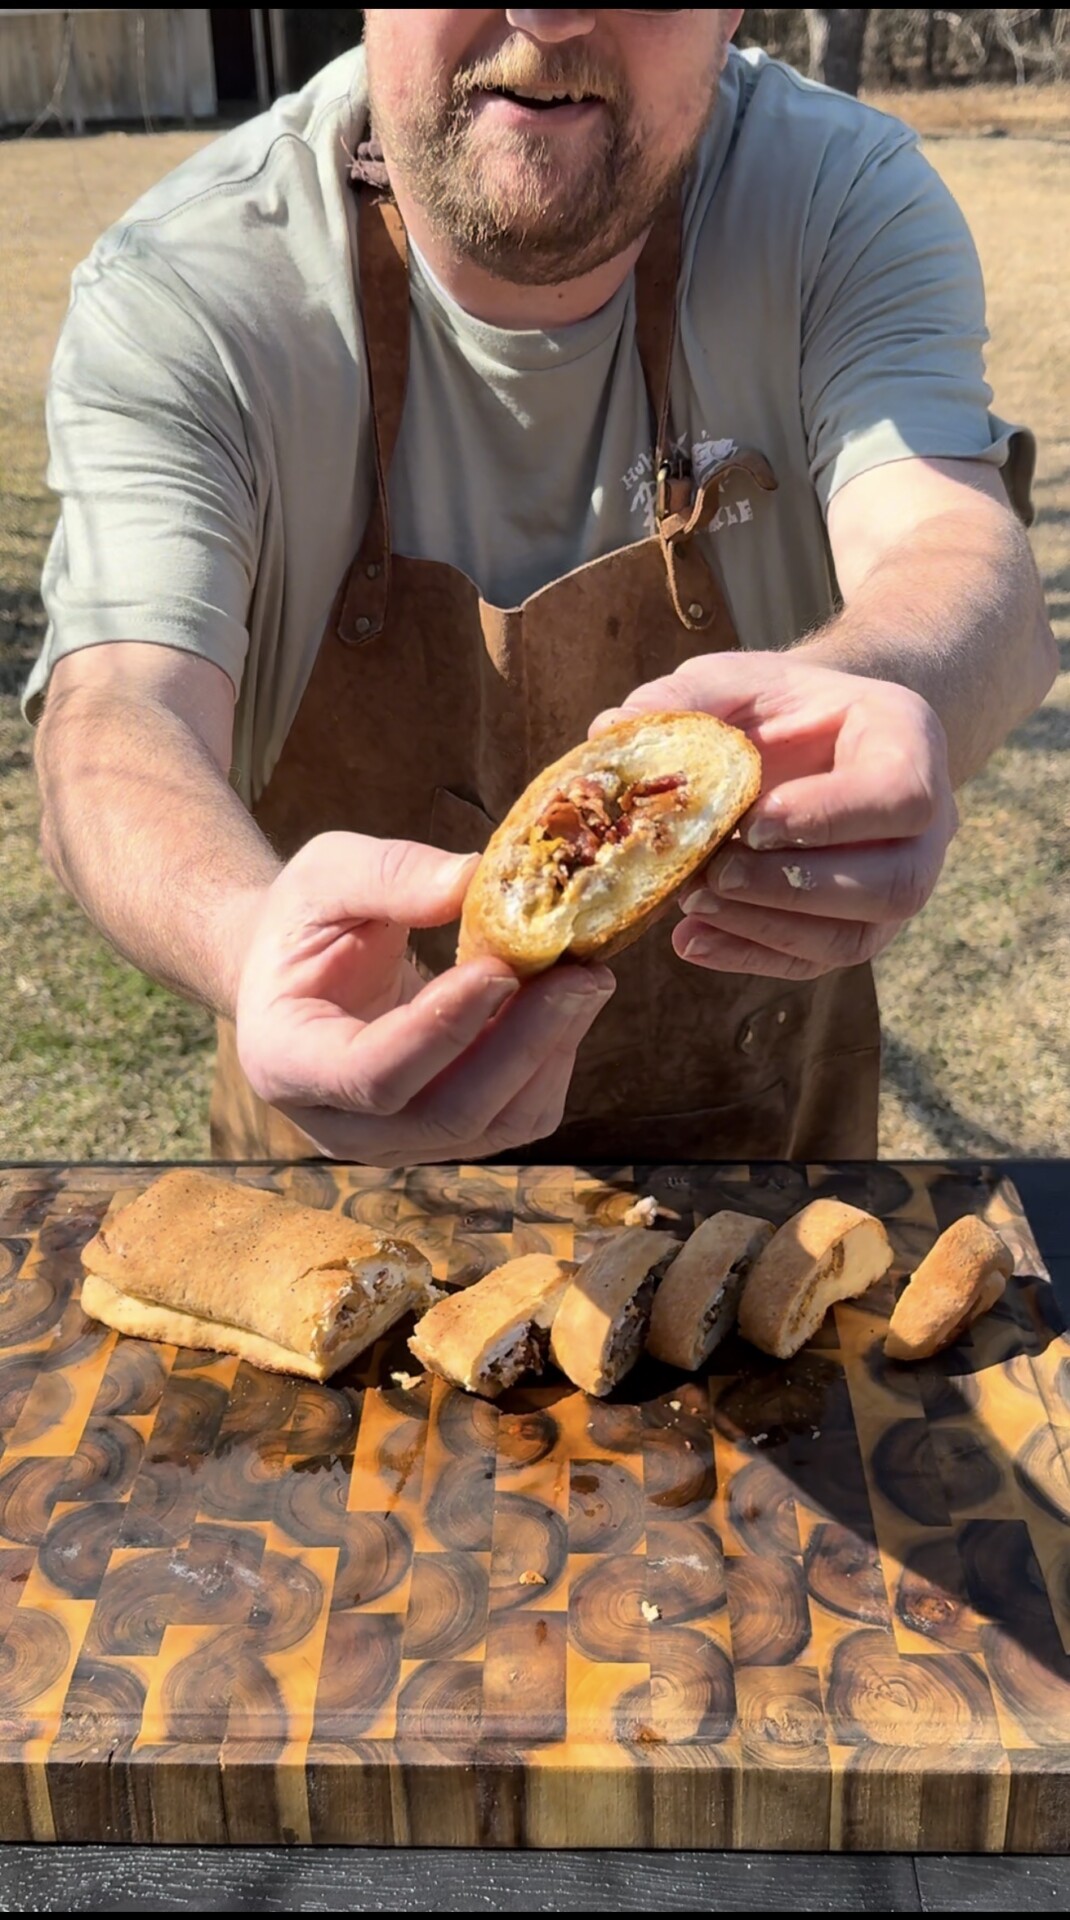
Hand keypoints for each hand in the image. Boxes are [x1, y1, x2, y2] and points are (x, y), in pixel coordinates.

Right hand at [235, 832, 614, 1163]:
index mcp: (287, 1060)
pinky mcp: (445, 1136)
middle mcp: (339, 1125)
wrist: (300, 972)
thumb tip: (472, 880)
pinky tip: (565, 1003)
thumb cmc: (304, 921)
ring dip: (550, 1054)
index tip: (501, 968)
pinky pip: (515, 1119)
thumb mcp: (324, 875)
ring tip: (586, 978)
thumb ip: (387, 875)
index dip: (441, 1030)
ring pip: (492, 1126)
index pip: (370, 1075)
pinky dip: (551, 1062)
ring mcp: (395, 1142)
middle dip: (522, 1045)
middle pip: (445, 1116)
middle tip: (580, 974)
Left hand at [591, 653, 957, 980]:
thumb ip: (686, 699)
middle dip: (792, 887)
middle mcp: (926, 827)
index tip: (753, 821)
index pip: (900, 796)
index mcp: (909, 745)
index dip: (829, 817)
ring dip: (768, 928)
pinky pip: (818, 961)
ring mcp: (899, 885)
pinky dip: (752, 956)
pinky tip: (691, 941)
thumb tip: (611, 729)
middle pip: (892, 882)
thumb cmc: (778, 705)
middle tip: (712, 873)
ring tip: (693, 904)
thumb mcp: (737, 680)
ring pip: (857, 937)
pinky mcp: (859, 928)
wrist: (812, 739)